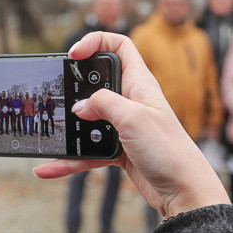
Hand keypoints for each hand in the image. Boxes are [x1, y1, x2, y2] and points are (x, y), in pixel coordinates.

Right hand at [33, 32, 228, 219]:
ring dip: (68, 128)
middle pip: (96, 83)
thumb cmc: (169, 150)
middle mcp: (131, 101)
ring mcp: (125, 126)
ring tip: (49, 134)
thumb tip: (79, 107)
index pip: (119, 46)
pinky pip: (88, 151)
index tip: (74, 54)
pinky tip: (49, 168)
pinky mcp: (120, 150)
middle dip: (74, 87)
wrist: (183, 191)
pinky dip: (70, 159)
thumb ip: (102, 103)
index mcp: (139, 83)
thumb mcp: (133, 117)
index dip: (96, 42)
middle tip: (56, 95)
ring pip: (89, 121)